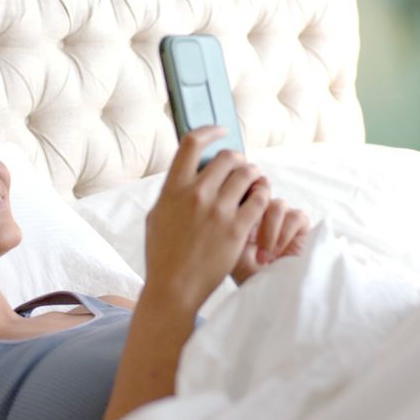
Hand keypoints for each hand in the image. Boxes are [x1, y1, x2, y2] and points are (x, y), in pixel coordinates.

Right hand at [143, 127, 270, 311]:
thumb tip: (185, 175)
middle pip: (227, 157)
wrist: (174, 287)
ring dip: (253, 175)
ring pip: (248, 174)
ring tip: (253, 184)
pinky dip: (262, 195)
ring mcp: (218, 211)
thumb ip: (172, 193)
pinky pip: (259, 198)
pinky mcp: (237, 228)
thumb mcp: (156, 216)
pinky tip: (259, 201)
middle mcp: (196, 194)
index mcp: (173, 189)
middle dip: (238, 160)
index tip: (220, 132)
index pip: (192, 144)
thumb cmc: (162, 255)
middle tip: (241, 169)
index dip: (210, 132)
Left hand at [230, 198, 309, 284]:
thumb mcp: (229, 243)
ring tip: (262, 256)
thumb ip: (231, 220)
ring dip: (269, 232)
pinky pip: (294, 217)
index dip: (241, 201)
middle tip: (247, 237)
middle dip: (255, 213)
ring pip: (277, 205)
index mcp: (243, 207)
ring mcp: (282, 214)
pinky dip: (283, 236)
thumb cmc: (244, 269)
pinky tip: (274, 254)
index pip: (244, 189)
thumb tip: (237, 200)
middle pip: (262, 190)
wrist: (263, 288)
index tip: (234, 228)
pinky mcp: (300, 223)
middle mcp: (263, 208)